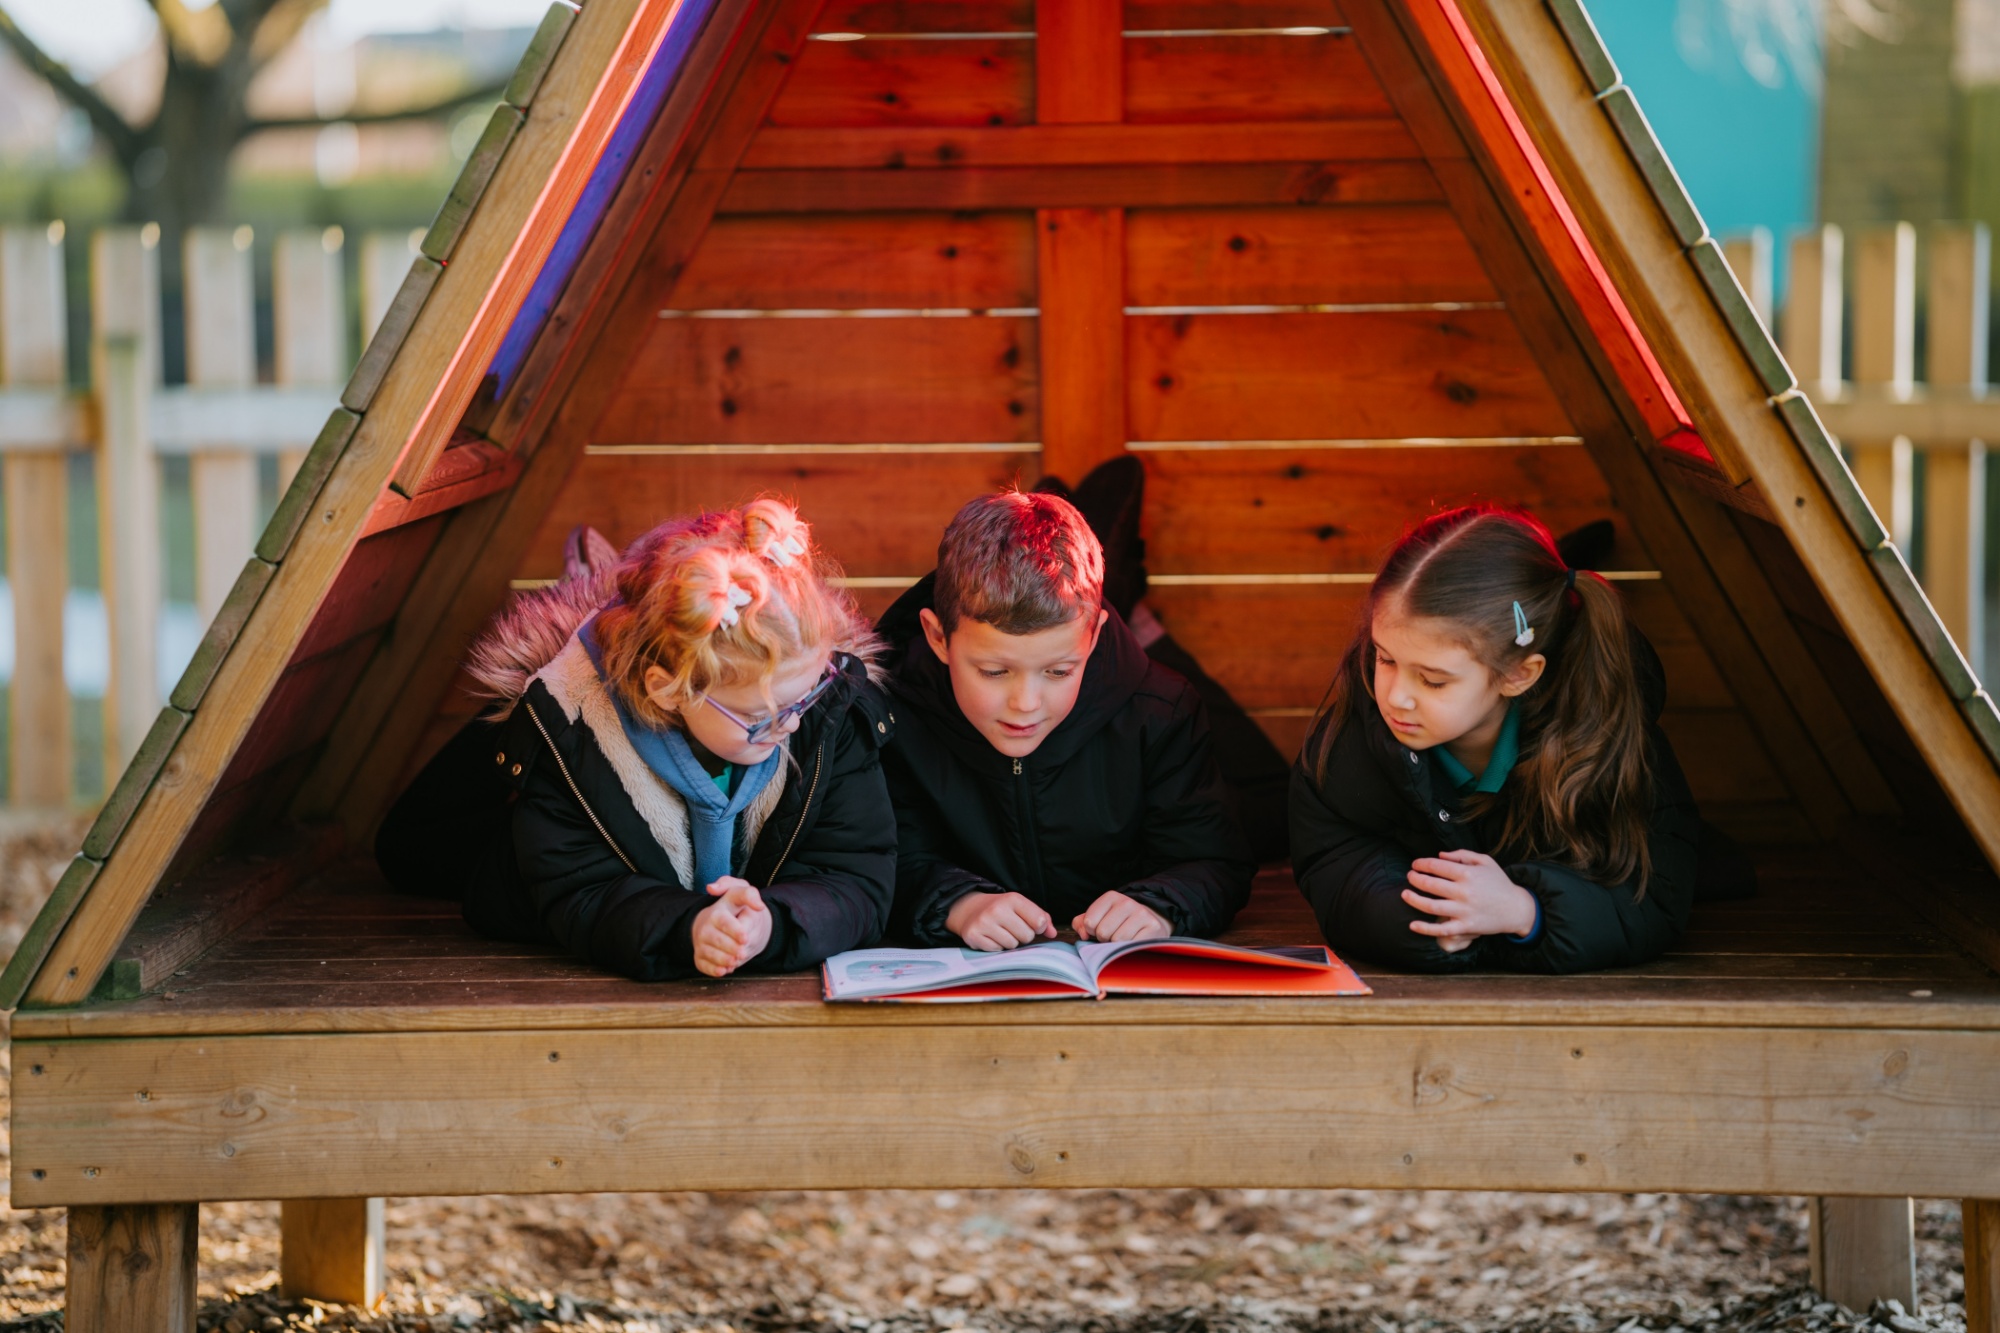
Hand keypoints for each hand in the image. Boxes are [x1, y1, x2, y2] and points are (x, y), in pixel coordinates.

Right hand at [691, 876, 771, 976]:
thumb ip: (750, 895)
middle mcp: (706, 927)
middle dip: (731, 948)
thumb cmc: (734, 908)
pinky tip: (723, 970)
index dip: (735, 930)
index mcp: (717, 912)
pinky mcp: (700, 957)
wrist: (721, 923)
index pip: (724, 922)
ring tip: (735, 960)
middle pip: (718, 940)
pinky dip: (713, 970)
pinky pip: (704, 966)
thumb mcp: (741, 894)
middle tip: (742, 952)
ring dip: (724, 960)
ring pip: (710, 954)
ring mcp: (701, 942)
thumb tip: (758, 904)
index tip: (745, 938)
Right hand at [946, 891, 1056, 950]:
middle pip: (1027, 936)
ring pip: (1012, 945)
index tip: (1030, 924)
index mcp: (1013, 899)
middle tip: (1012, 928)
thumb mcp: (1021, 906)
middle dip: (1022, 936)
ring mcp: (984, 923)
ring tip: (1001, 932)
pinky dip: (996, 947)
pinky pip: (997, 950)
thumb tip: (1052, 933)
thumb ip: (1041, 918)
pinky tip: (991, 937)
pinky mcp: (974, 936)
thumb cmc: (1002, 910)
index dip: (1038, 927)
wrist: (970, 909)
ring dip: (1009, 942)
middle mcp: (997, 909)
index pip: (1039, 922)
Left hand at [1073, 890, 1171, 942]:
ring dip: (1117, 945)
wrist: (1150, 921)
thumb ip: (1081, 923)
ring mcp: (1141, 914)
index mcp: (1111, 897)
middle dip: (1105, 939)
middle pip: (1103, 932)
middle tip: (1113, 935)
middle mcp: (1127, 902)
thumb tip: (1083, 934)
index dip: (1092, 931)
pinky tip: (1133, 943)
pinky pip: (1132, 946)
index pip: (1089, 922)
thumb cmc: (1119, 922)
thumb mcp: (1099, 917)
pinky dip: (1129, 949)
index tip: (1100, 929)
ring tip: (1124, 939)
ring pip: (1117, 940)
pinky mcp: (1153, 927)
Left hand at [1402, 850, 1537, 951]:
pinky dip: (1425, 928)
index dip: (1422, 864)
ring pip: (1431, 906)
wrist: (1516, 909)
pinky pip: (1441, 930)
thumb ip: (1462, 854)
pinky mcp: (1465, 927)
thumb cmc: (1498, 883)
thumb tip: (1439, 855)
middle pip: (1431, 885)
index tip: (1415, 865)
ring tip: (1404, 894)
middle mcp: (1464, 892)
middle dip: (1415, 879)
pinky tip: (1412, 925)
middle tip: (1409, 877)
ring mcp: (1464, 911)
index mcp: (1468, 873)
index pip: (1437, 866)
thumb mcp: (1485, 861)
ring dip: (1414, 900)